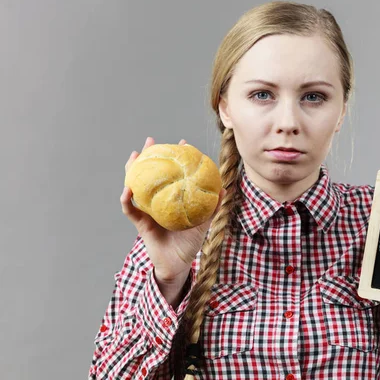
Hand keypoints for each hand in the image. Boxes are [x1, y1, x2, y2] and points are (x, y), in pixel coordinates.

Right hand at [120, 136, 224, 282]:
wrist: (178, 265)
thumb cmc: (189, 244)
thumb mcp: (203, 223)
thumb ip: (212, 207)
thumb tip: (224, 188)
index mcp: (171, 200)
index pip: (172, 174)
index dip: (175, 159)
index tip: (182, 143)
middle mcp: (157, 202)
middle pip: (150, 174)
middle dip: (149, 157)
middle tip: (151, 141)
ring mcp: (147, 211)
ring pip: (135, 186)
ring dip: (132, 171)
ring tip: (135, 156)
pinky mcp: (140, 224)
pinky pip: (130, 210)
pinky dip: (127, 200)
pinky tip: (128, 189)